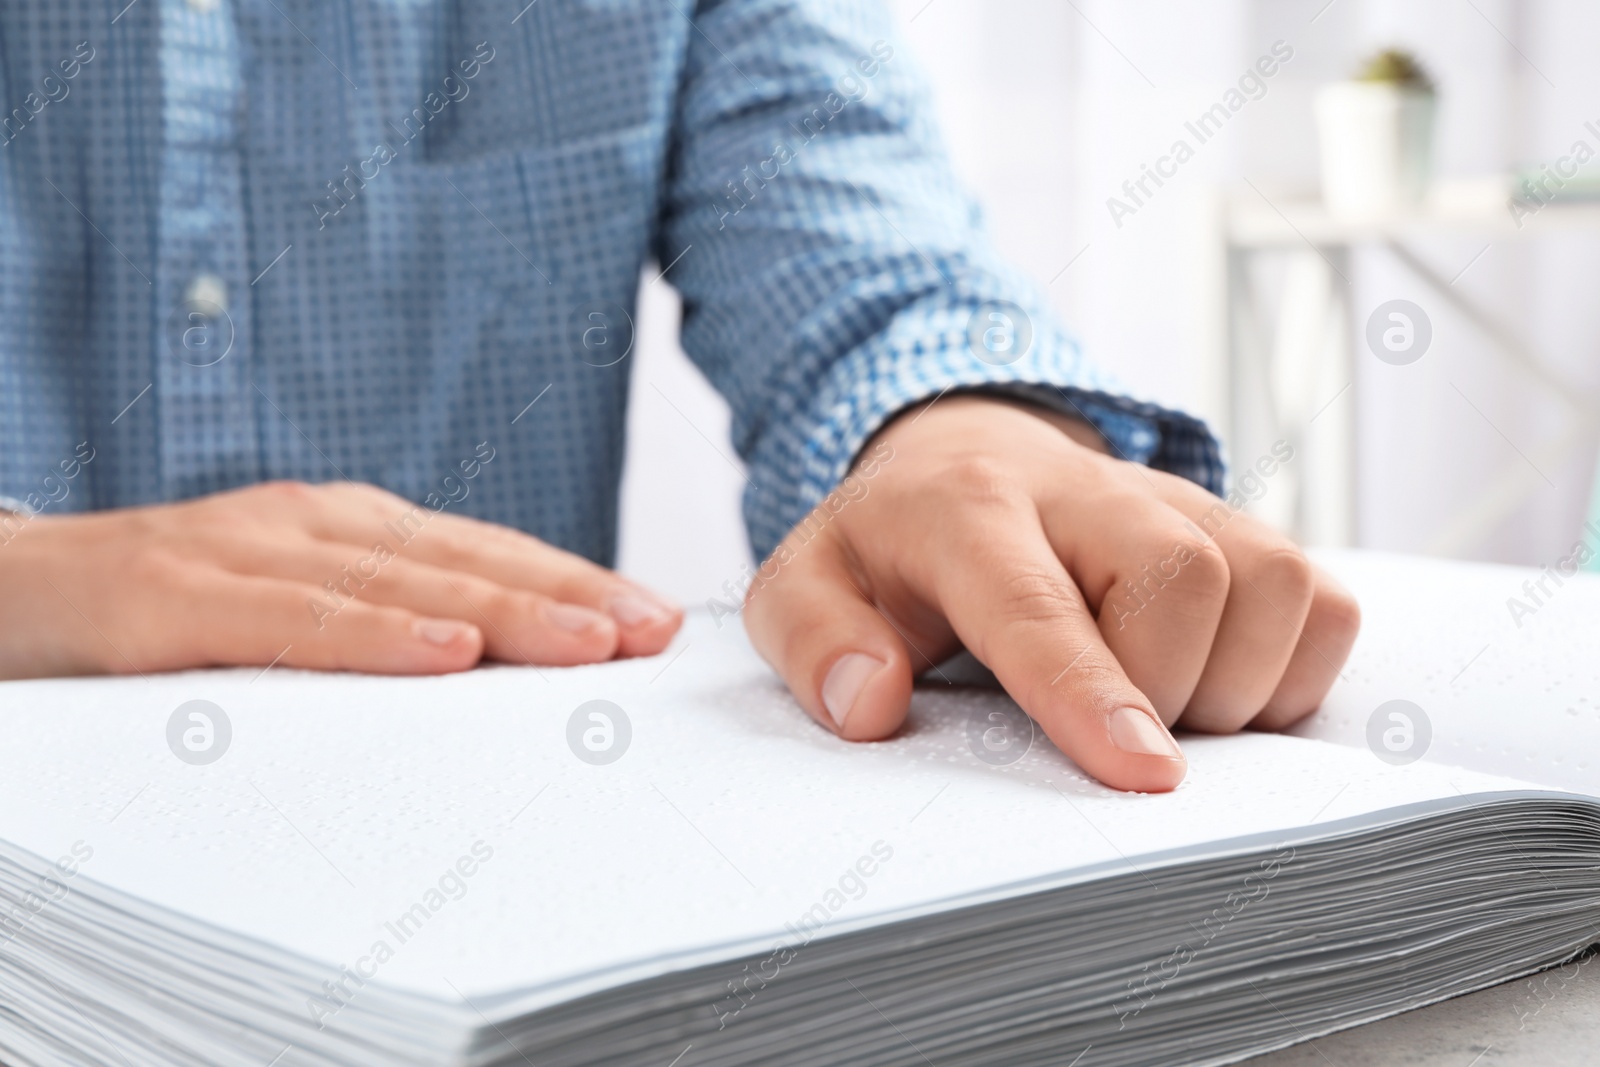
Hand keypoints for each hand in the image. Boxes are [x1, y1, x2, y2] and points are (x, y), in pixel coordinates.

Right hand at [0, 481, 680, 678]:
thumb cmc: (155, 612)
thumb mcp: (280, 611)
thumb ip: (371, 629)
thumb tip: (489, 677)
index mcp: (341, 530)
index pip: (481, 553)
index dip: (570, 581)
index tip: (653, 619)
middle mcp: (304, 525)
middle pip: (460, 560)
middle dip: (566, 595)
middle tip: (652, 630)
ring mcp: (237, 552)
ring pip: (392, 581)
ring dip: (502, 610)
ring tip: (591, 642)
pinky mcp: (168, 597)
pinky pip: (288, 620)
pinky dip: (372, 635)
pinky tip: (446, 654)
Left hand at [742, 396, 1360, 792]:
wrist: (963, 461)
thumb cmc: (890, 551)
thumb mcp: (806, 585)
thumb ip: (815, 641)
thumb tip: (873, 706)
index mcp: (966, 508)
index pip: (1036, 600)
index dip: (1089, 690)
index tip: (1140, 774)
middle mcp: (1085, 489)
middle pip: (1184, 575)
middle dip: (1166, 690)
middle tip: (1108, 735)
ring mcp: (1174, 501)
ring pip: (1271, 582)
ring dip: (1232, 684)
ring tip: (1157, 710)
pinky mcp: (1239, 525)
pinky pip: (1321, 601)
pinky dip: (1288, 671)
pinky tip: (1211, 688)